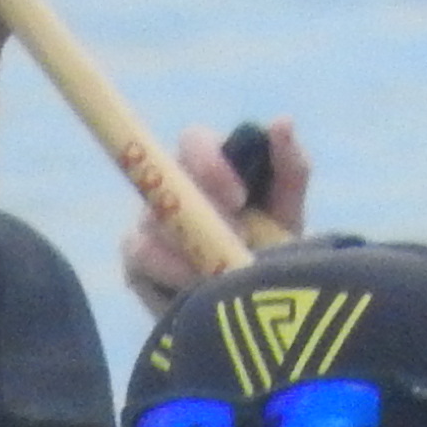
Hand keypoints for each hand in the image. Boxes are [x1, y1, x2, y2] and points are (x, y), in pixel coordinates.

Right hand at [120, 117, 301, 315]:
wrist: (256, 306)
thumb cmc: (273, 247)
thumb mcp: (288, 210)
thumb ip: (290, 167)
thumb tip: (282, 121)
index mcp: (209, 163)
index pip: (193, 141)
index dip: (211, 165)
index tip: (240, 199)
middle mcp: (172, 185)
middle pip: (164, 178)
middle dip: (202, 210)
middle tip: (239, 241)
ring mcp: (148, 221)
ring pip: (152, 220)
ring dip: (192, 247)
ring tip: (225, 272)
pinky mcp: (136, 260)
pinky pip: (140, 255)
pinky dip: (172, 271)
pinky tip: (199, 285)